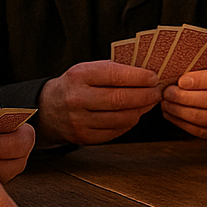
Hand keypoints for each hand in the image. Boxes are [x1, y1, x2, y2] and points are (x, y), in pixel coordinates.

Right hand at [36, 60, 160, 145]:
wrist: (48, 108)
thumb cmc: (76, 85)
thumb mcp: (88, 69)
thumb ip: (114, 69)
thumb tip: (147, 74)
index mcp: (79, 76)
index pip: (114, 75)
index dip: (138, 77)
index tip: (153, 77)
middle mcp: (77, 98)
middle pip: (120, 99)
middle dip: (145, 95)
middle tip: (157, 93)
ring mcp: (79, 120)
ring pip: (121, 118)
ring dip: (141, 110)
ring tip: (149, 103)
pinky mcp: (84, 137)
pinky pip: (115, 131)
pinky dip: (129, 122)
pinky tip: (134, 114)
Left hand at [161, 65, 206, 143]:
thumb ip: (206, 66)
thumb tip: (177, 67)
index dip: (203, 79)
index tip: (181, 80)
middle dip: (187, 97)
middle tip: (168, 92)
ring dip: (182, 111)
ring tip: (166, 103)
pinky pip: (202, 131)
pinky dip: (183, 122)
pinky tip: (171, 113)